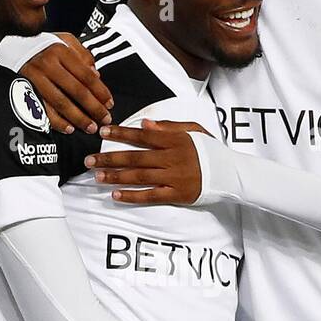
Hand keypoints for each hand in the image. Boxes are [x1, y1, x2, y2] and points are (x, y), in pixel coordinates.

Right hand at [21, 34, 113, 134]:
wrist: (13, 45)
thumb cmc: (44, 46)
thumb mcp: (65, 41)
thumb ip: (83, 55)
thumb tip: (97, 75)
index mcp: (61, 51)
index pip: (86, 75)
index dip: (100, 91)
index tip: (109, 104)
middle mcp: (48, 64)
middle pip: (76, 91)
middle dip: (93, 108)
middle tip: (104, 119)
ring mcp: (35, 78)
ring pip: (61, 102)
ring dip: (78, 118)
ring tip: (90, 127)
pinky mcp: (25, 90)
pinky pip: (43, 109)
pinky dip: (56, 121)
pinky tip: (69, 128)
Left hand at [84, 118, 210, 204]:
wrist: (231, 173)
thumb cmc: (211, 150)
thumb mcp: (194, 130)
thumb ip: (169, 126)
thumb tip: (144, 124)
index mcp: (174, 140)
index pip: (142, 136)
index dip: (121, 134)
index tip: (103, 132)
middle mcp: (172, 158)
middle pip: (135, 158)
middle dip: (109, 158)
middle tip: (89, 160)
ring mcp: (174, 177)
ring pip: (139, 177)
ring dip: (116, 177)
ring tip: (97, 177)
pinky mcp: (177, 195)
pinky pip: (151, 196)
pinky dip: (133, 196)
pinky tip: (116, 195)